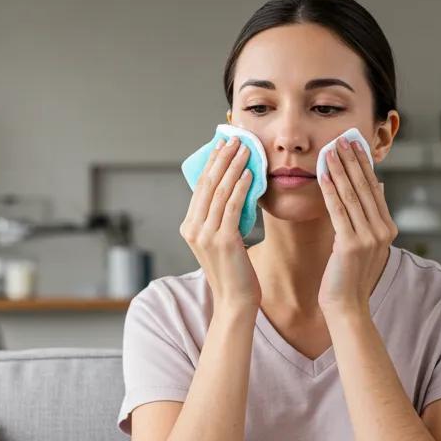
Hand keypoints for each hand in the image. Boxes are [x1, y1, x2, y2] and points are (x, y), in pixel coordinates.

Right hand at [179, 135, 261, 311]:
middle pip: (207, 184)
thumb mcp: (222, 242)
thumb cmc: (234, 273)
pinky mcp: (223, 241)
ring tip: (246, 149)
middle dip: (222, 158)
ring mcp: (206, 235)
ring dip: (234, 167)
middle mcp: (193, 229)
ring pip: (220, 191)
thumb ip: (221, 220)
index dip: (212, 163)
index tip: (223, 145)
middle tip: (234, 139)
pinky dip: (241, 187)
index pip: (200, 187)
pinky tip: (251, 174)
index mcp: (189, 227)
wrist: (235, 302)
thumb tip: (235, 191)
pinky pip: (232, 206)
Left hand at [318, 137, 397, 315]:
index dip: (364, 164)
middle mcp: (382, 230)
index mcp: (387, 228)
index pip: (374, 188)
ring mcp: (369, 237)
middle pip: (365, 187)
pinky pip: (338, 210)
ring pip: (352, 195)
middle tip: (343, 137)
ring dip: (340, 168)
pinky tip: (322, 173)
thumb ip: (371, 215)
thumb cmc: (350, 276)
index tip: (355, 144)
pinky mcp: (351, 244)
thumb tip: (377, 186)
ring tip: (332, 148)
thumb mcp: (366, 242)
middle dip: (353, 160)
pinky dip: (330, 190)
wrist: (347, 306)